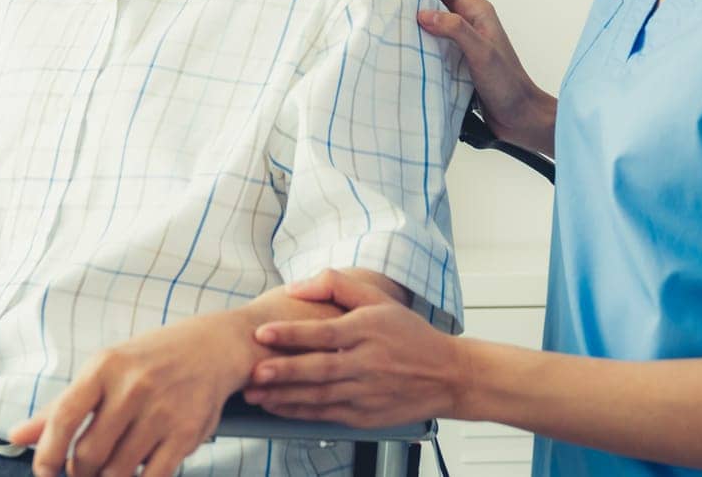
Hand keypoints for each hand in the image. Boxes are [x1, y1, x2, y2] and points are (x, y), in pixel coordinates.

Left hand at [8, 312, 253, 476]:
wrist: (212, 346)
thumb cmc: (151, 360)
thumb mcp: (104, 370)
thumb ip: (61, 407)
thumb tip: (17, 435)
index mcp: (105, 366)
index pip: (63, 417)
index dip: (46, 454)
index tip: (44, 472)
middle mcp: (133, 386)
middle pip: (88, 455)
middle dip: (79, 474)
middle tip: (83, 472)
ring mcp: (162, 410)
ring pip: (118, 472)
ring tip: (110, 469)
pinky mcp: (186, 432)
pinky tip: (136, 472)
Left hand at [243, 269, 467, 427]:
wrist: (448, 374)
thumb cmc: (410, 334)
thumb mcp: (380, 299)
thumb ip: (336, 285)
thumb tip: (295, 287)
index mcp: (368, 330)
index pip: (325, 332)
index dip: (292, 333)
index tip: (262, 332)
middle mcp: (367, 362)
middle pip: (319, 368)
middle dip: (283, 371)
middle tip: (253, 372)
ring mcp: (366, 392)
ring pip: (319, 396)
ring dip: (284, 396)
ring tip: (254, 394)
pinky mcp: (365, 415)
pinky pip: (326, 414)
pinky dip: (300, 412)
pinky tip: (278, 407)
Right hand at [386, 0, 553, 151]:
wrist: (518, 115)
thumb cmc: (507, 84)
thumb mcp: (482, 53)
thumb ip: (456, 30)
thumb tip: (423, 13)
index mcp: (476, 8)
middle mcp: (467, 16)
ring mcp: (459, 33)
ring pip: (428, 5)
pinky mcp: (452, 51)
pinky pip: (428, 29)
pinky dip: (410, 22)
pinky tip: (395, 27)